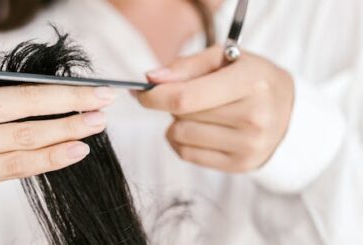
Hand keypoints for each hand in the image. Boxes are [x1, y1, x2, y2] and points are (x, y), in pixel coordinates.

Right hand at [0, 63, 115, 209]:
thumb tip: (33, 89)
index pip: (13, 82)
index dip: (55, 86)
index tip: (87, 86)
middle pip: (25, 104)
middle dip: (72, 101)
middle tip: (106, 99)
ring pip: (24, 136)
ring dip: (67, 129)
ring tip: (97, 123)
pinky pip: (13, 166)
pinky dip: (47, 158)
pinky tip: (74, 151)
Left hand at [136, 46, 293, 172]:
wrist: (290, 112)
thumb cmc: (252, 79)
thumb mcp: (225, 58)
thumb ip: (186, 66)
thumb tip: (152, 79)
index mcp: (251, 83)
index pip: (186, 97)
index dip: (154, 96)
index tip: (141, 92)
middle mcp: (254, 117)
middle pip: (181, 116)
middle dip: (172, 103)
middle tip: (188, 95)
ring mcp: (249, 146)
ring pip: (180, 136)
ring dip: (177, 123)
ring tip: (198, 112)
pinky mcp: (241, 165)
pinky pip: (187, 155)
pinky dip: (181, 141)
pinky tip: (197, 129)